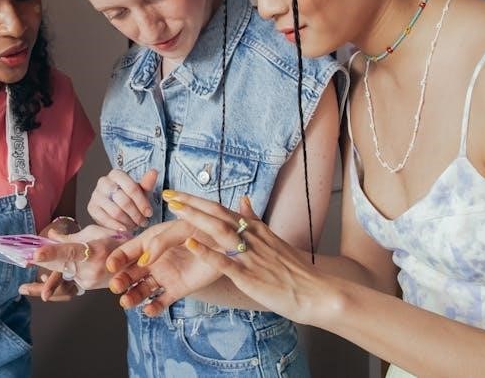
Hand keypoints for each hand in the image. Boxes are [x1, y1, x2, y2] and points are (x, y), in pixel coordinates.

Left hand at [20, 224, 122, 299]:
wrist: (136, 262)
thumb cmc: (115, 241)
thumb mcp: (94, 232)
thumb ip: (71, 235)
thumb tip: (51, 234)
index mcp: (94, 249)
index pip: (69, 251)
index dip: (52, 253)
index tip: (36, 254)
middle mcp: (92, 267)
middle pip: (60, 268)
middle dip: (42, 267)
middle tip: (25, 263)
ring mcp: (91, 280)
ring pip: (61, 280)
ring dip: (43, 285)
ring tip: (25, 288)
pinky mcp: (89, 287)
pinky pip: (68, 286)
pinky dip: (54, 285)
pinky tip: (42, 284)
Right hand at [87, 168, 157, 231]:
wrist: (115, 207)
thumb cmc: (130, 197)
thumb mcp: (141, 191)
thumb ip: (147, 183)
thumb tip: (154, 171)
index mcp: (116, 174)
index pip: (132, 188)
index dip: (142, 203)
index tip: (149, 213)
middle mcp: (104, 181)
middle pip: (124, 201)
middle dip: (136, 214)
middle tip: (143, 222)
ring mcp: (96, 194)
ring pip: (115, 212)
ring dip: (128, 222)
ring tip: (135, 225)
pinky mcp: (91, 207)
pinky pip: (105, 220)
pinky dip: (117, 226)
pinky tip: (125, 229)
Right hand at [105, 220, 222, 316]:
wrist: (226, 243)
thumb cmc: (202, 229)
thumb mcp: (179, 229)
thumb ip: (160, 242)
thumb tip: (143, 260)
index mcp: (150, 242)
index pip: (128, 252)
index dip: (117, 259)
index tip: (110, 266)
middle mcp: (154, 260)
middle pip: (131, 273)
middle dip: (121, 280)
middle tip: (116, 286)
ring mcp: (164, 276)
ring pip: (142, 289)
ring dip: (132, 296)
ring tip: (126, 302)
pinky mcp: (177, 289)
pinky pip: (161, 301)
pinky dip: (154, 307)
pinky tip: (148, 310)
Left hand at [163, 191, 332, 325]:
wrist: (316, 292)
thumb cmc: (295, 270)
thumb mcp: (275, 239)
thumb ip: (255, 220)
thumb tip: (244, 199)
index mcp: (256, 229)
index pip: (222, 209)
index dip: (198, 200)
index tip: (177, 193)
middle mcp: (252, 238)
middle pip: (217, 215)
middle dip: (191, 204)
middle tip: (168, 195)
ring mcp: (251, 256)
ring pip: (220, 232)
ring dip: (196, 219)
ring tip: (176, 210)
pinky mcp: (250, 276)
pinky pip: (225, 262)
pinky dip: (207, 251)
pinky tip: (191, 244)